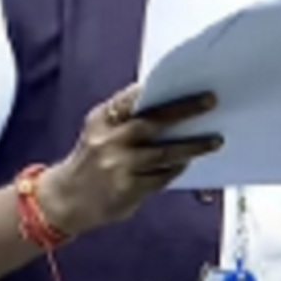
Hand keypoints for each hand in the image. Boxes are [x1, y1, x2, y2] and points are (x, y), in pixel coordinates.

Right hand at [36, 84, 220, 236]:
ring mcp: (118, 166)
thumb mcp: (99, 131)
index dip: (155, 90)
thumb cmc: (90, 160)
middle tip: (209, 101)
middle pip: (153, 122)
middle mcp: (108, 141)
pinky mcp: (128, 189)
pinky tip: (188, 162)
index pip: (130, 99)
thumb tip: (168, 104)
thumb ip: (125, 118)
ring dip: (192, 146)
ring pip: (164, 153)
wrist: (65, 201)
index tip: (182, 79)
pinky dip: (177, 168)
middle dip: (184, 110)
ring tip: (214, 140)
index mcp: (100, 120)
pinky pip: (161, 177)